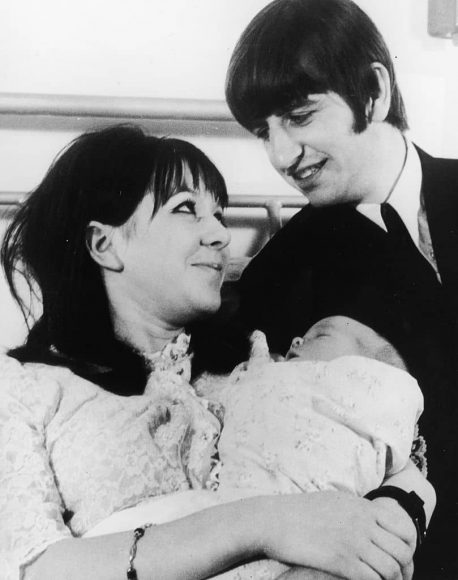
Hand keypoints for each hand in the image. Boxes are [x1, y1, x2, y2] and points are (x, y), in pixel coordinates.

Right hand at [256, 491, 414, 579]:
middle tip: (396, 578)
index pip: (404, 528)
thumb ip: (356, 510)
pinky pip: (373, 579)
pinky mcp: (341, 561)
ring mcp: (353, 541)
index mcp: (362, 507)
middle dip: (404, 568)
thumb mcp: (334, 501)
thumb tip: (372, 520)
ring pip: (391, 568)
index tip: (400, 560)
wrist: (274, 520)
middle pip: (402, 550)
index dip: (408, 548)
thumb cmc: (300, 512)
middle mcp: (362, 523)